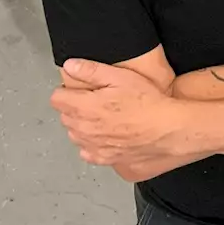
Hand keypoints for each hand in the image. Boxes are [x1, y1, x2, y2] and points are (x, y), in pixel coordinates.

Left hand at [51, 59, 196, 174]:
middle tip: (97, 100)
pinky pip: (87, 151)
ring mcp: (93, 146)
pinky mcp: (104, 158)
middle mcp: (84, 129)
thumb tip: (71, 66)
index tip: (79, 89)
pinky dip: (93, 143)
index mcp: (84, 107)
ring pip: (75, 134)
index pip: (57, 99)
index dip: (67, 91)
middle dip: (76, 107)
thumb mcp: (121, 76)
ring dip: (83, 126)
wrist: (167, 129)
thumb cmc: (148, 103)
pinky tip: (109, 134)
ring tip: (105, 117)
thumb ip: (91, 70)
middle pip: (65, 116)